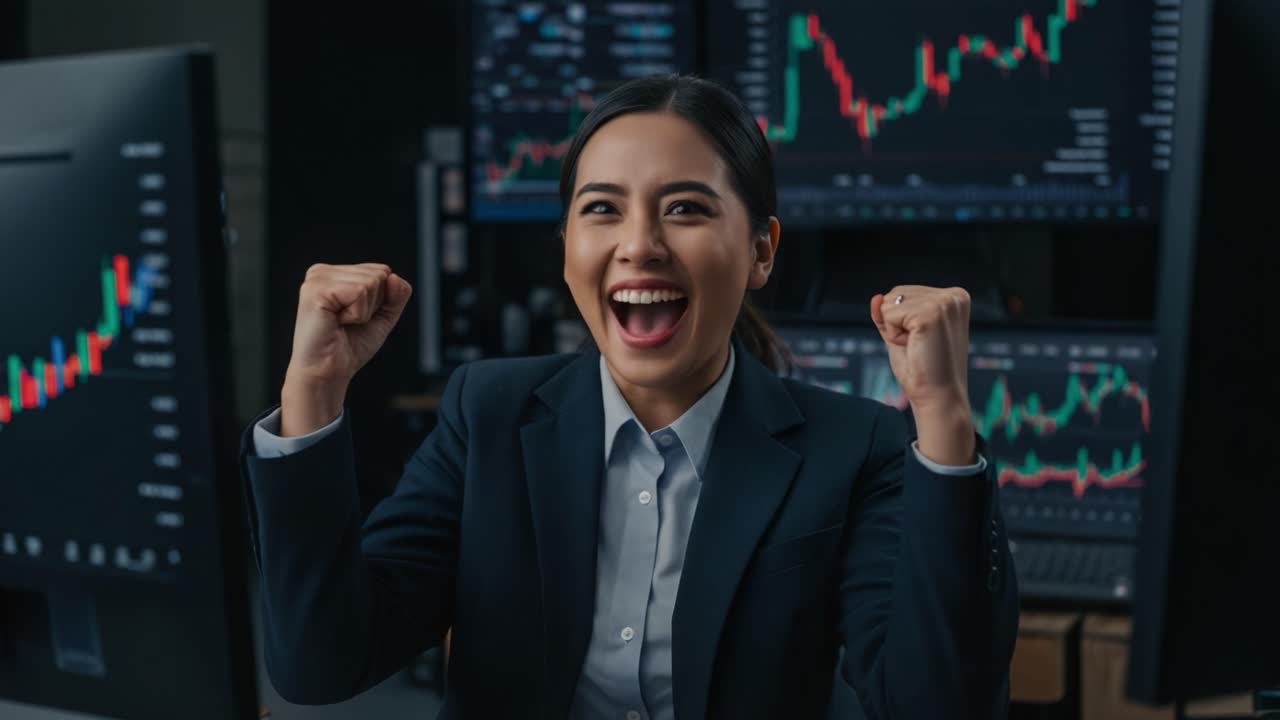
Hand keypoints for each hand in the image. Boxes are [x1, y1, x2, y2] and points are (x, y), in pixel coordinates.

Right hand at [281, 263, 412, 435]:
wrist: (328, 373)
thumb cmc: (349, 347)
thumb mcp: (383, 317)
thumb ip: (397, 295)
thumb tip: (395, 277)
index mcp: (336, 273)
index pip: (382, 271)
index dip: (381, 300)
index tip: (357, 317)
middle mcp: (323, 271)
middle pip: (380, 273)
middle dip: (373, 305)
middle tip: (348, 322)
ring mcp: (317, 278)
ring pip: (372, 282)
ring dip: (364, 311)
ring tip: (341, 322)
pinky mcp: (316, 290)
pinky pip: (360, 292)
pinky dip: (357, 314)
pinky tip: (336, 322)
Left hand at [870, 286, 975, 465]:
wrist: (938, 398)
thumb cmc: (922, 370)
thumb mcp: (901, 334)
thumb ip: (888, 314)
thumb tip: (876, 297)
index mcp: (953, 297)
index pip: (902, 292)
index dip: (900, 322)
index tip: (922, 342)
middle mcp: (954, 295)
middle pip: (895, 293)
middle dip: (896, 323)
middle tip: (919, 347)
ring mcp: (945, 302)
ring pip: (889, 302)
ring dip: (894, 330)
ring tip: (918, 347)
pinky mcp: (932, 313)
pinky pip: (888, 315)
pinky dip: (893, 336)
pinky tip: (915, 348)